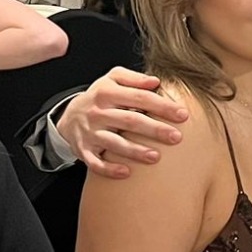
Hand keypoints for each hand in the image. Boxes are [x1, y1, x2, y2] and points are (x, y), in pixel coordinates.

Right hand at [56, 68, 187, 177]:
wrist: (69, 115)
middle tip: (176, 137)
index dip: (161, 106)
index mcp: (106, 92)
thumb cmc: (99, 97)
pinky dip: (109, 169)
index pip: (139, 98)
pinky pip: (95, 163)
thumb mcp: (112, 79)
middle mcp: (97, 112)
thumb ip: (134, 78)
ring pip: (114, 143)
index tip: (182, 114)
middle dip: (154, 129)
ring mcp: (90, 133)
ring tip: (156, 157)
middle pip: (129, 121)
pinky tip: (127, 173)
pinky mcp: (84, 150)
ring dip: (135, 151)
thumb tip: (156, 81)